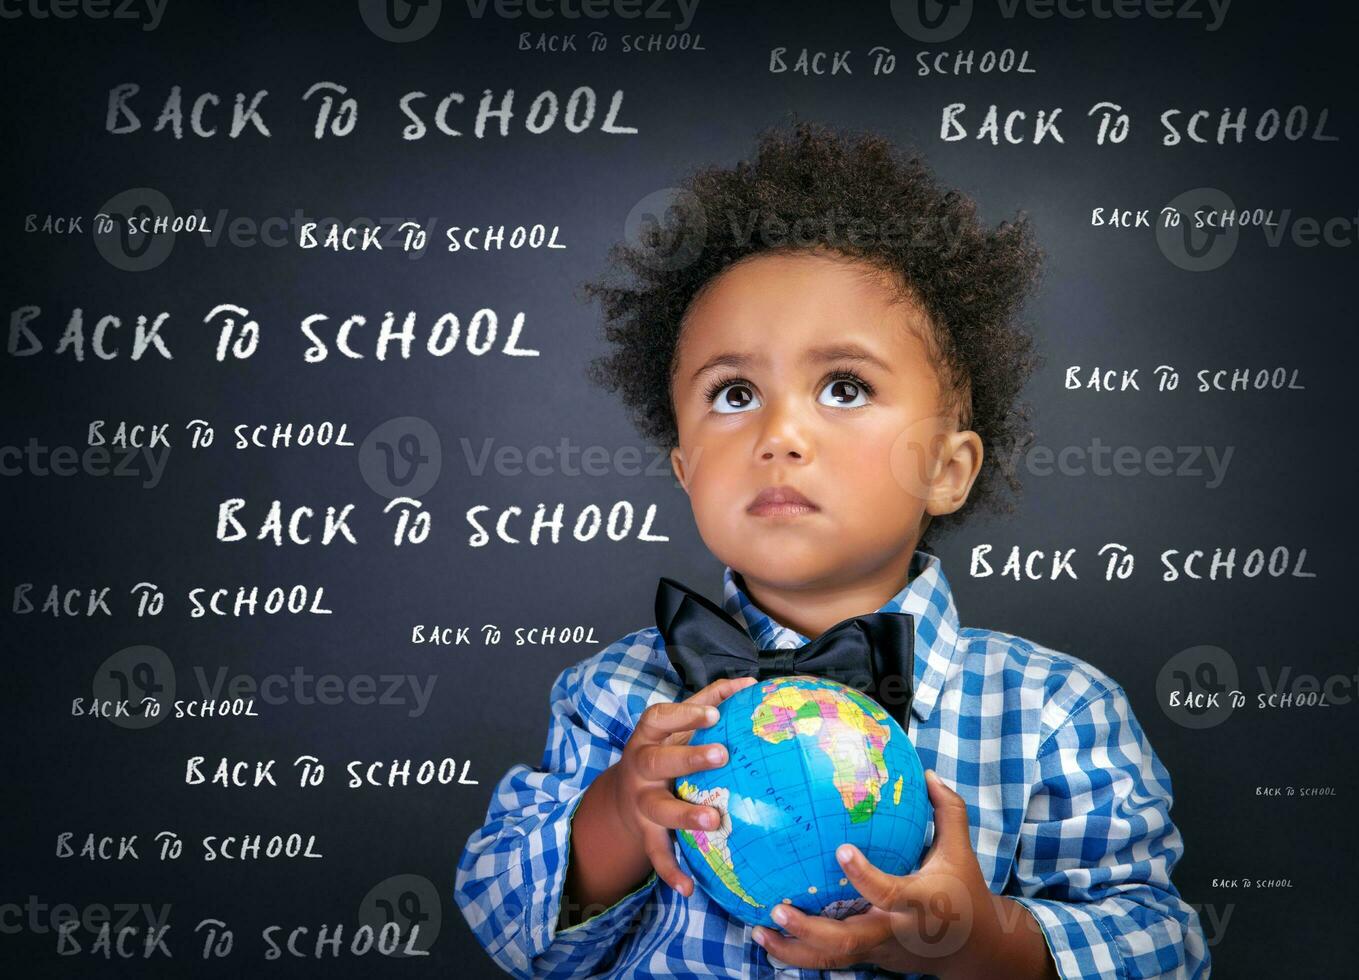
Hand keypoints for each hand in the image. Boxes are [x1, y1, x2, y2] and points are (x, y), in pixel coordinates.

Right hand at [609, 675, 759, 897]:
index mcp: (648, 736)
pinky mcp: (644, 832)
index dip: (685, 715)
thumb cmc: (663, 748)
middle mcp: (640, 767)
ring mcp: (641, 801)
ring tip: (714, 819)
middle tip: (722, 754)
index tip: (714, 714)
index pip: (660, 718)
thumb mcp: (677, 724)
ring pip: (659, 808)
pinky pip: (656, 853)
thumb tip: (750, 683)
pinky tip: (688, 889)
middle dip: (688, 757)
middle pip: (659, 760)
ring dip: (685, 814)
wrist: (622, 793)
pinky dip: (670, 871)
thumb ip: (709, 700)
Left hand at [751, 769, 1018, 977]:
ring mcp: (881, 948)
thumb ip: (946, 811)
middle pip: (850, 939)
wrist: (974, 949)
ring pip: (834, 958)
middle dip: (811, 929)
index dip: (864, 875)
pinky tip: (770, 939)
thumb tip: (925, 772)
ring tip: (759, 930)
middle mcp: (896, 929)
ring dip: (794, 948)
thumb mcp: (959, 850)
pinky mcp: (871, 958)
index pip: (889, 892)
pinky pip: (833, 959)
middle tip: (779, 907)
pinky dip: (799, 953)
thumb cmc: (964, 891)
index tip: (841, 850)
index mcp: (919, 901)